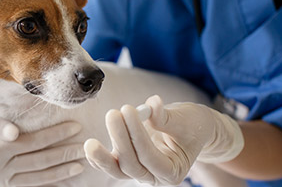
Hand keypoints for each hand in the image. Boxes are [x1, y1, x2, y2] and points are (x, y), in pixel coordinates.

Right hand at [0, 103, 84, 186]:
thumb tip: (14, 133)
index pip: (33, 141)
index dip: (56, 134)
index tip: (76, 126)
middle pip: (39, 160)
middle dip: (65, 153)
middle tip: (86, 146)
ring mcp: (1, 180)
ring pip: (37, 177)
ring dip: (61, 172)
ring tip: (81, 165)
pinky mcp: (2, 186)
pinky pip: (29, 186)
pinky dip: (48, 184)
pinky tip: (64, 180)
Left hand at [83, 95, 243, 185]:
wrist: (192, 128)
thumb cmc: (191, 124)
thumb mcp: (185, 120)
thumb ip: (166, 117)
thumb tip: (152, 104)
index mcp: (173, 171)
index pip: (150, 156)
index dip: (137, 133)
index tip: (128, 109)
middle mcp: (155, 177)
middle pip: (131, 165)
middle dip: (120, 139)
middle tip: (113, 113)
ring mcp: (140, 172)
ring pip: (118, 170)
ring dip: (103, 157)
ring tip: (90, 143)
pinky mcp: (128, 162)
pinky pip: (112, 164)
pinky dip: (99, 158)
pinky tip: (90, 147)